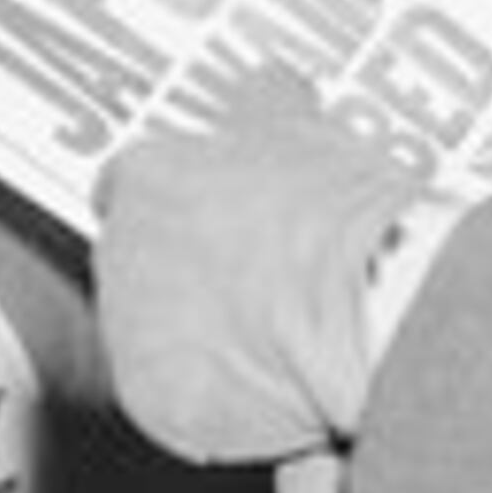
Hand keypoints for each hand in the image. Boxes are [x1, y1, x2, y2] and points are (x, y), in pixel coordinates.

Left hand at [98, 71, 422, 461]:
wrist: (369, 300)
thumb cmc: (341, 214)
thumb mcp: (300, 125)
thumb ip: (264, 103)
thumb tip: (266, 87)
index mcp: (146, 178)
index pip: (127, 187)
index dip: (175, 208)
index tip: (209, 220)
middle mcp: (122, 254)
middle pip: (136, 267)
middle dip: (188, 276)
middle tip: (255, 281)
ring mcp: (132, 330)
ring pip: (154, 340)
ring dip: (201, 340)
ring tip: (274, 334)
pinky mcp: (157, 401)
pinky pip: (179, 405)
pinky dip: (217, 402)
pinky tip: (272, 383)